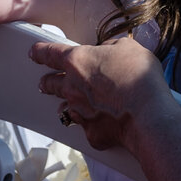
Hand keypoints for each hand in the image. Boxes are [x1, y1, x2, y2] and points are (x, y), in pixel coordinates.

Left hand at [32, 35, 169, 152]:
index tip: (33, 52)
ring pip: (65, 108)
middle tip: (44, 82)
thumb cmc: (138, 76)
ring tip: (67, 106)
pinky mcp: (91, 133)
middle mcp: (72, 87)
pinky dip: (92, 124)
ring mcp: (79, 112)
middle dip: (47, 82)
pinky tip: (101, 123)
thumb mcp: (127, 47)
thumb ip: (111, 48)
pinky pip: (86, 127)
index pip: (51, 53)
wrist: (147, 113)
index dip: (40, 51)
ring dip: (66, 105)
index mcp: (78, 61)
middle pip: (52, 83)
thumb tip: (108, 52)